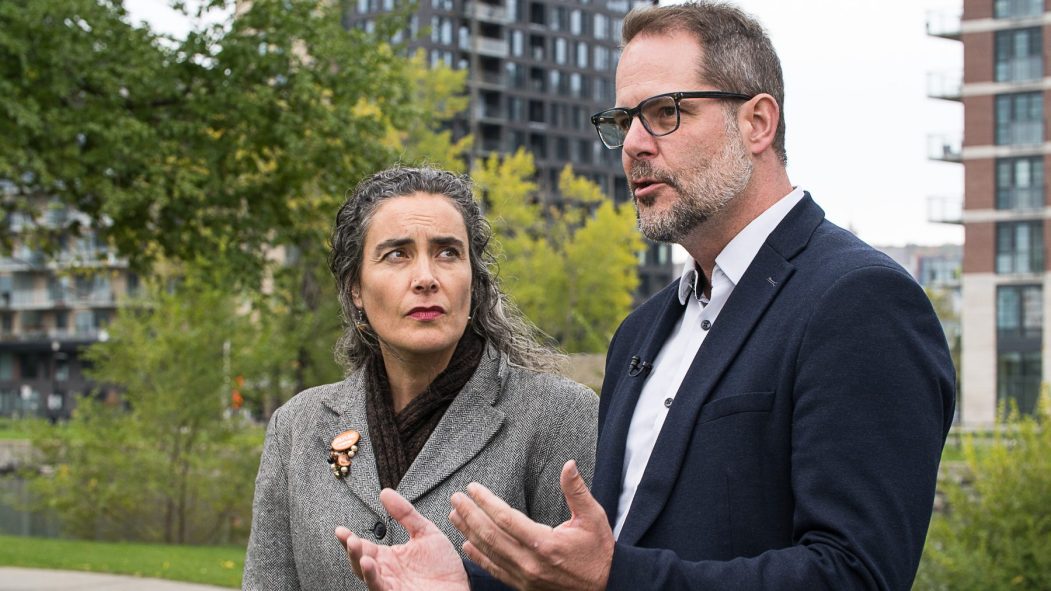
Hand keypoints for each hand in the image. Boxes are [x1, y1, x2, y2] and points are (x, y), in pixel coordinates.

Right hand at [335, 488, 468, 590]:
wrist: (461, 587)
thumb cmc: (443, 566)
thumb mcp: (425, 532)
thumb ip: (405, 514)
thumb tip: (385, 492)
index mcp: (389, 557)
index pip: (364, 547)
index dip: (349, 538)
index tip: (340, 529)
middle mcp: (386, 572)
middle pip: (360, 561)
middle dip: (352, 549)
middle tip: (347, 536)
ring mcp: (391, 584)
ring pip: (367, 575)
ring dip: (358, 561)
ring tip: (354, 545)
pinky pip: (380, 587)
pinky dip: (372, 577)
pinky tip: (368, 564)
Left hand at [449, 460, 612, 590]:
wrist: (608, 587)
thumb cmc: (599, 551)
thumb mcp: (593, 517)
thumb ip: (576, 491)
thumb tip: (569, 464)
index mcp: (545, 543)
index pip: (506, 518)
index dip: (486, 501)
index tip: (473, 488)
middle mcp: (530, 562)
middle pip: (491, 535)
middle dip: (470, 514)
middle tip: (455, 498)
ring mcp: (525, 577)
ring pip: (489, 553)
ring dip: (469, 532)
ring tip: (454, 516)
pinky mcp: (524, 586)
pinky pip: (495, 570)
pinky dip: (479, 558)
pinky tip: (467, 545)